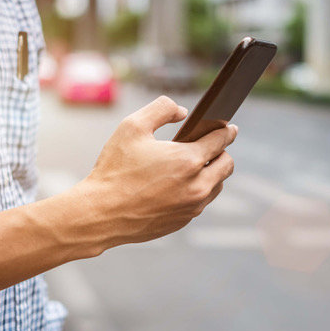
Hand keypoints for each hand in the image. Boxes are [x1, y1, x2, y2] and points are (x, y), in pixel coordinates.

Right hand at [64, 96, 237, 254]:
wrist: (100, 214)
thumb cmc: (115, 169)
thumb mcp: (132, 126)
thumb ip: (161, 109)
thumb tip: (182, 112)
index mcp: (188, 160)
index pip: (221, 141)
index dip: (226, 131)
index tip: (229, 128)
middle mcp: (197, 186)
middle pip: (227, 165)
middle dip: (222, 152)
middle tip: (209, 146)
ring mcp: (192, 207)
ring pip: (216, 186)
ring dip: (211, 173)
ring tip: (192, 165)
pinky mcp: (183, 221)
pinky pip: (200, 202)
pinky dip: (196, 191)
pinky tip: (178, 184)